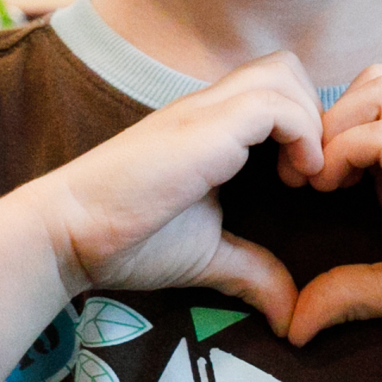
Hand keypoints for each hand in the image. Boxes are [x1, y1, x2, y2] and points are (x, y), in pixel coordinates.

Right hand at [18, 54, 315, 324]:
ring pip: (284, 72)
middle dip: (313, 112)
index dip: (303, 125)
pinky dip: (300, 134)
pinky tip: (292, 180)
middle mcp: (210, 107)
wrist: (68, 234)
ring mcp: (205, 111)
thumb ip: (252, 272)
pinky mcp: (204, 127)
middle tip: (308, 172)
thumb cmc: (127, 241)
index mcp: (210, 127)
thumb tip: (290, 314)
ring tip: (302, 177)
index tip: (304, 182)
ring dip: (309, 121)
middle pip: (285, 66)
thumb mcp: (208, 256)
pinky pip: (274, 103)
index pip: (274, 90)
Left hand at [283, 69, 381, 356]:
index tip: (297, 182)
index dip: (323, 132)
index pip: (364, 109)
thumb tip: (294, 326)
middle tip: (302, 175)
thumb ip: (346, 293)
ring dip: (335, 125)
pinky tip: (334, 189)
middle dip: (324, 117)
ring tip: (319, 180)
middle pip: (372, 81)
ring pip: (380, 88)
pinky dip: (347, 150)